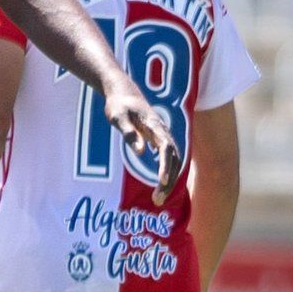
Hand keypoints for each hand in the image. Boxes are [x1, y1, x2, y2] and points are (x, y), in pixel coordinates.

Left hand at [109, 81, 179, 195]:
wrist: (124, 91)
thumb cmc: (118, 104)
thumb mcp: (118, 117)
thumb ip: (129, 133)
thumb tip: (140, 152)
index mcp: (154, 125)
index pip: (165, 148)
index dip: (165, 165)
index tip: (161, 181)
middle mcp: (163, 131)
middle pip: (174, 159)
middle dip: (169, 181)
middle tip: (157, 200)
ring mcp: (163, 136)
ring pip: (175, 161)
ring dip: (169, 180)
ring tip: (157, 198)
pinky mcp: (160, 140)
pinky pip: (170, 159)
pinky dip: (168, 173)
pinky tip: (160, 186)